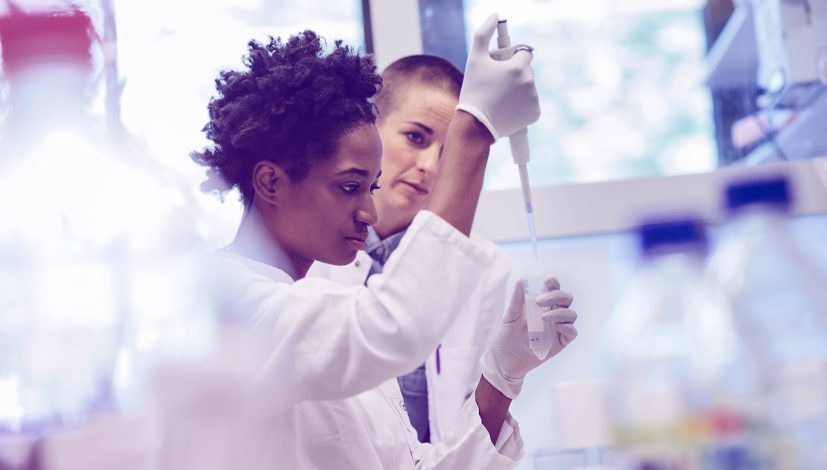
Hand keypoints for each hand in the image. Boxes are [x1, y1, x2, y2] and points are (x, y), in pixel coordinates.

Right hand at [456, 13, 540, 139]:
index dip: (512, 59)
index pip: (525, 53)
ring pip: (528, 87)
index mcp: (518, 67)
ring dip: (518, 90)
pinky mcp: (535, 113)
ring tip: (501, 99)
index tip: (502, 68)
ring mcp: (533, 99)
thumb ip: (483, 33)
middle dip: (514, 76)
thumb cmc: (473, 90)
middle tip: (497, 86)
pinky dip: (522, 106)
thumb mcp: (474, 59)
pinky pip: (531, 104)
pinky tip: (508, 109)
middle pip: (526, 71)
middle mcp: (529, 82)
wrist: (475, 125)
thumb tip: (494, 16)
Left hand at [480, 276, 576, 398]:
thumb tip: (522, 279)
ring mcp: (558, 328)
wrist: (504, 359)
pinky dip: (566, 326)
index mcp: (542, 304)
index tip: (548, 280)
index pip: (554, 289)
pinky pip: (572, 332)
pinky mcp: (560, 342)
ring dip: (559, 312)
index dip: (554, 282)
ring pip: (571, 314)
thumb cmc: (507, 335)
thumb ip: (517, 298)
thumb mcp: (511, 314)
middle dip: (556, 296)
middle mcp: (553, 313)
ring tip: (542, 317)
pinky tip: (554, 326)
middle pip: (566, 299)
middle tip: (539, 301)